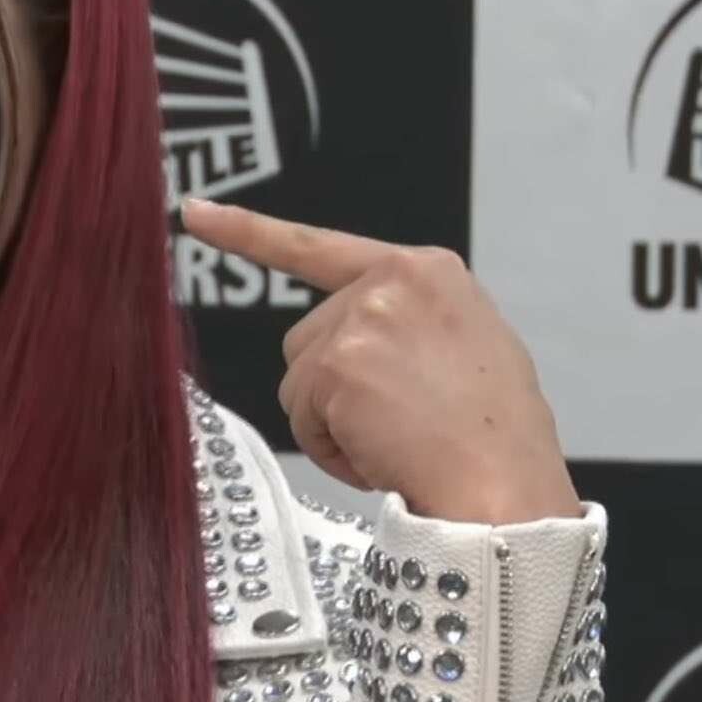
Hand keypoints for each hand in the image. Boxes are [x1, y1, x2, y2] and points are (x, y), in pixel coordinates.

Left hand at [178, 198, 582, 524]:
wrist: (507, 489)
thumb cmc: (495, 435)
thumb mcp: (470, 345)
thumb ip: (409, 321)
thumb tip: (359, 336)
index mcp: (426, 269)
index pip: (319, 247)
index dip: (248, 232)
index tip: (195, 212)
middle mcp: (390, 281)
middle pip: (307, 337)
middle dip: (336, 388)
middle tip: (404, 422)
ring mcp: (360, 320)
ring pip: (297, 381)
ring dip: (333, 422)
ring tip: (399, 440)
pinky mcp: (337, 366)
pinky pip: (303, 419)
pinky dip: (332, 449)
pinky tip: (384, 456)